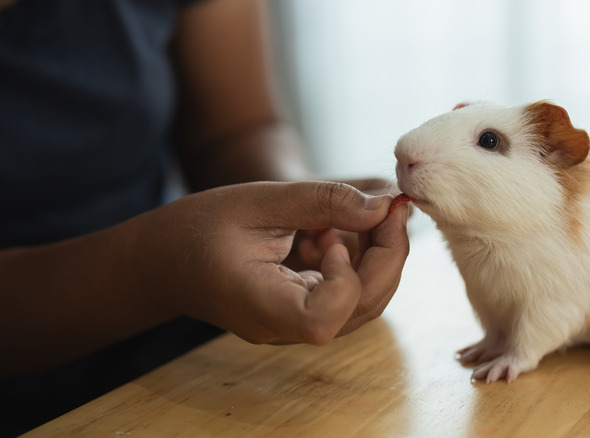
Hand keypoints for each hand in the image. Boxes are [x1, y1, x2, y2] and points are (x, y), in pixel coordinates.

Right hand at [131, 181, 409, 344]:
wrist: (164, 261)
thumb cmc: (198, 228)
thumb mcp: (256, 200)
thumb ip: (321, 201)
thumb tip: (383, 207)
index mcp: (260, 306)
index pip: (323, 321)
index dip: (346, 280)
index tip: (333, 237)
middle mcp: (283, 326)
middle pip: (359, 309)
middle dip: (387, 255)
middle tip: (388, 207)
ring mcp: (295, 324)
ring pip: (363, 303)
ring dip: (376, 255)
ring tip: (353, 214)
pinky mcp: (303, 312)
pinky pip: (347, 294)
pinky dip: (356, 259)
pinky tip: (331, 231)